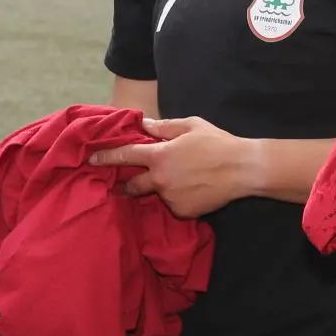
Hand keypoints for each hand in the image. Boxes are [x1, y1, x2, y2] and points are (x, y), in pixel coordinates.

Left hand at [90, 117, 256, 218]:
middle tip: (134, 181)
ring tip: (184, 180)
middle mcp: (160, 179)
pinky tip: (196, 189)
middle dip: (129, 183)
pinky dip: (180, 198)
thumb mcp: (192, 125)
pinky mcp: (183, 211)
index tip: (91, 159)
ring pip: (158, 194)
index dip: (106, 157)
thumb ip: (164, 127)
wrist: (243, 169)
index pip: (125, 156)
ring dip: (163, 188)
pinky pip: (175, 205)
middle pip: (133, 185)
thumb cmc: (218, 143)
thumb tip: (143, 125)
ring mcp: (170, 197)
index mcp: (159, 155)